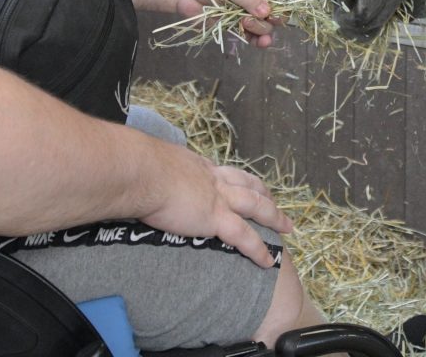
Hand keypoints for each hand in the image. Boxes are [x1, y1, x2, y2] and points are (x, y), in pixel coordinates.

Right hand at [136, 142, 292, 266]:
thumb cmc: (138, 167)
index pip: (223, 173)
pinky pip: (244, 236)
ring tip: (287, 229)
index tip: (243, 185)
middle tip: (276, 203)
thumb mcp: (150, 164)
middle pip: (247, 185)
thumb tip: (143, 176)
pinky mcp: (215, 217)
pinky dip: (258, 249)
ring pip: (255, 207)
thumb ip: (154, 172)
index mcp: (196, 166)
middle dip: (264, 195)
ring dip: (273, 217)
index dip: (237, 180)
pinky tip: (268, 261)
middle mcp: (212, 178)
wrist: (141, 171)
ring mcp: (217, 197)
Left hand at [175, 0, 301, 47]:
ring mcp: (248, 11)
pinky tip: (257, 42)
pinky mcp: (236, 25)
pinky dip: (257, 40)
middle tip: (262, 15)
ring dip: (262, 28)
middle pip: (281, 9)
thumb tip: (267, 12)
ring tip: (245, 24)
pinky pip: (254, 36)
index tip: (302, 4)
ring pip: (268, 25)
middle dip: (276, 16)